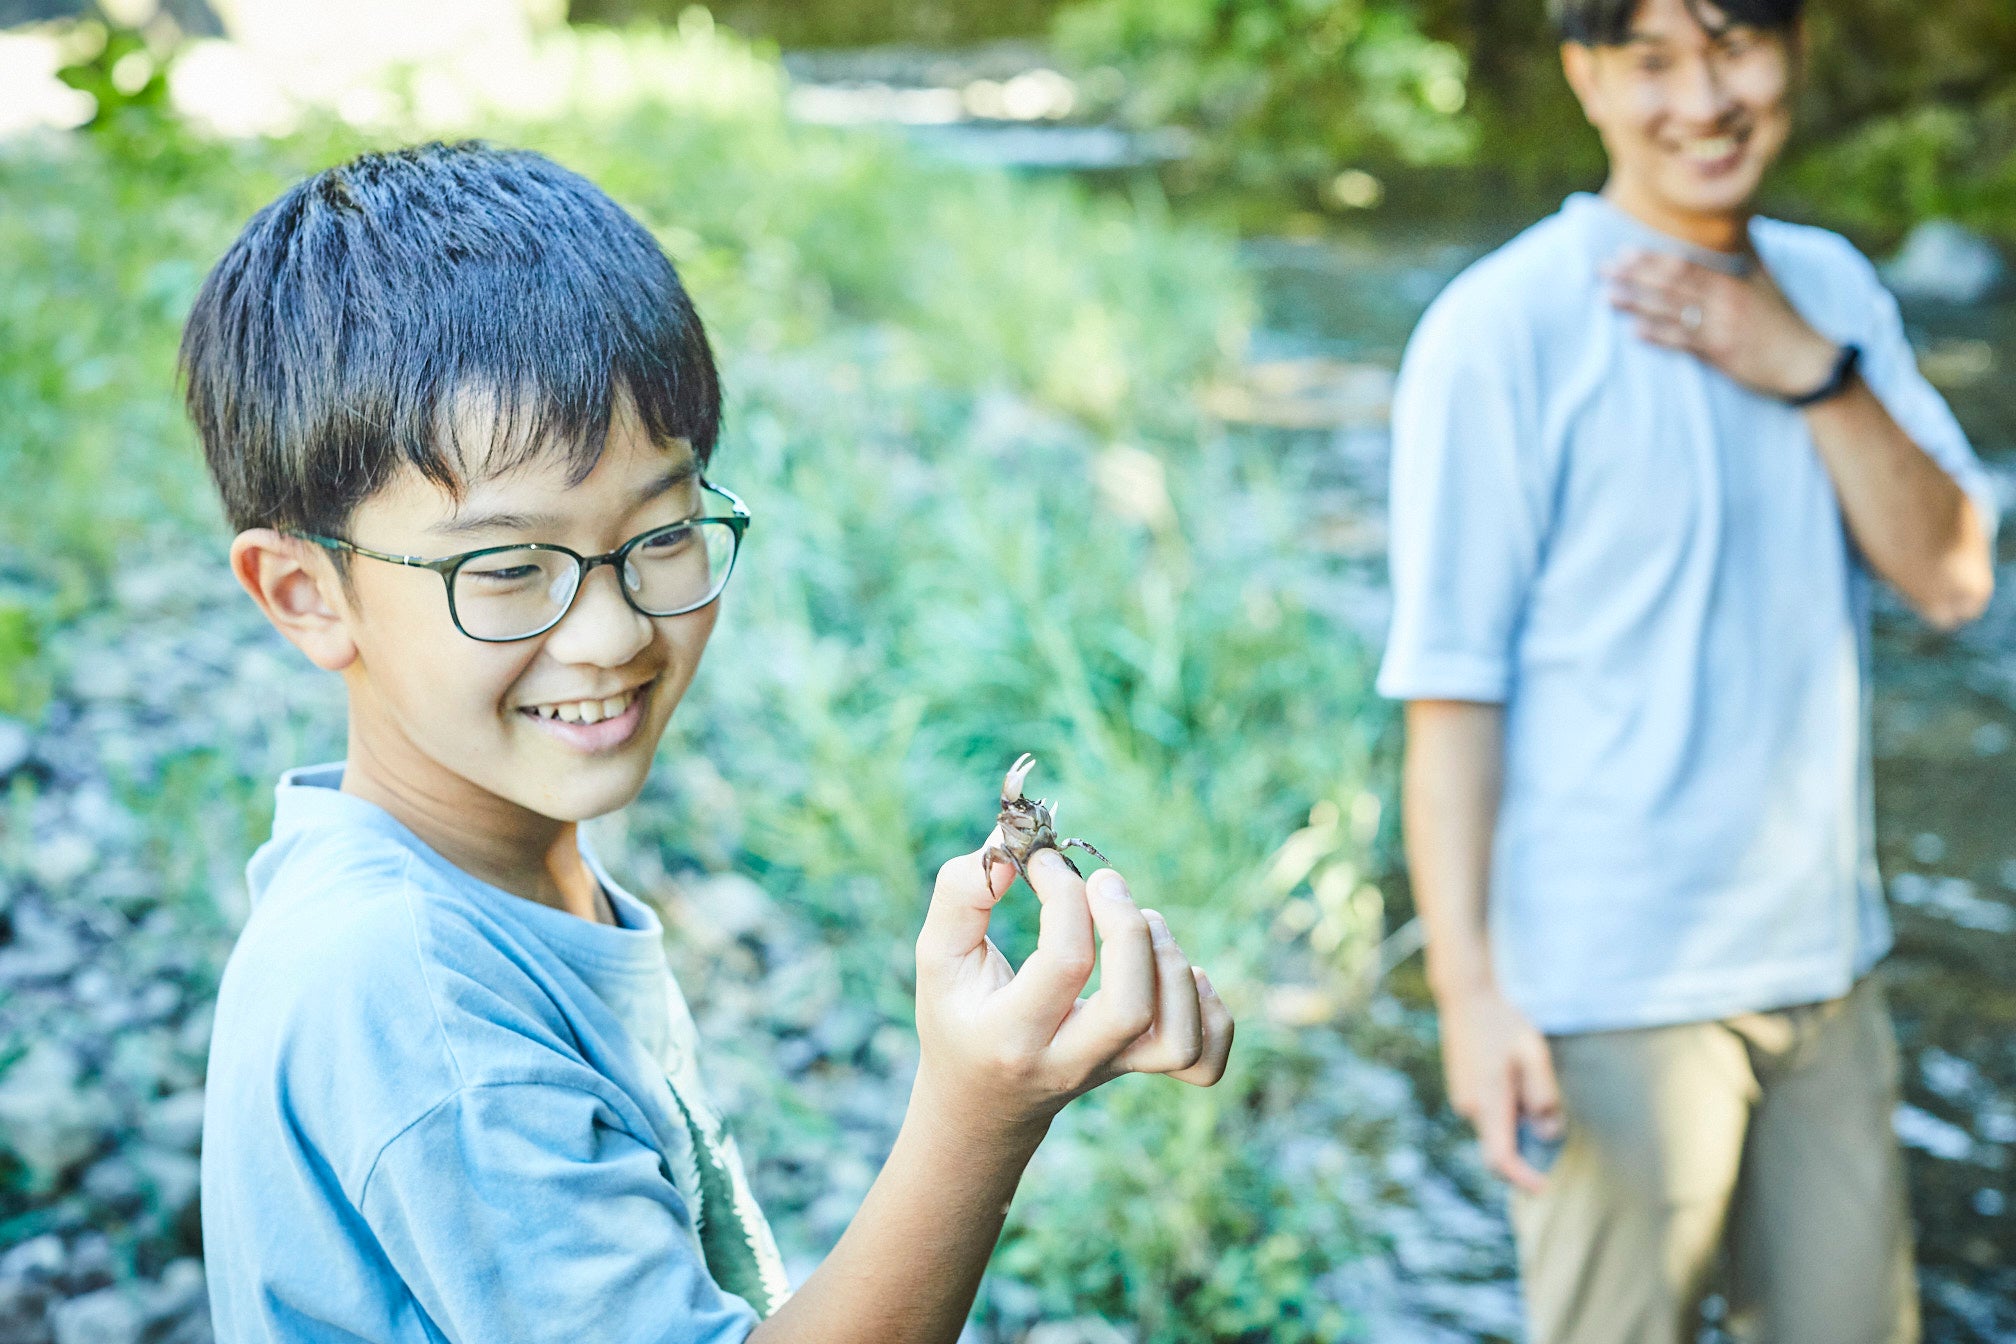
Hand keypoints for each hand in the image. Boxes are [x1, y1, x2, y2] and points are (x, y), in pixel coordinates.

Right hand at [909, 840, 1234, 1147]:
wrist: (982, 1104)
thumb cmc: (960, 1016)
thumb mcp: (937, 957)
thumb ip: (961, 894)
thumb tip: (1011, 846)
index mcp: (1010, 1036)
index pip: (1064, 963)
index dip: (1064, 893)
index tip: (1044, 861)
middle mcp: (1067, 1063)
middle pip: (1131, 1008)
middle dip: (1129, 929)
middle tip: (1106, 883)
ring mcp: (1112, 1070)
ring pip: (1177, 1039)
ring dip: (1173, 964)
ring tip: (1143, 922)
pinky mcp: (1141, 1069)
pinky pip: (1205, 1059)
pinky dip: (1210, 1010)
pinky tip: (1177, 972)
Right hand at [1435, 982, 1560, 1194]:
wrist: (1466, 998)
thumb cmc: (1502, 1024)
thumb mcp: (1533, 1055)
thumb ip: (1542, 1096)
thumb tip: (1547, 1132)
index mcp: (1487, 1103)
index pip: (1500, 1158)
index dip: (1521, 1179)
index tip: (1543, 1187)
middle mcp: (1469, 1107)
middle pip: (1501, 1144)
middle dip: (1527, 1138)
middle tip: (1543, 1097)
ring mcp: (1461, 1099)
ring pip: (1496, 1127)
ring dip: (1517, 1117)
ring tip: (1524, 1071)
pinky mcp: (1462, 1090)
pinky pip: (1488, 1113)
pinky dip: (1507, 1107)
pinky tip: (1511, 1071)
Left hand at [1603, 247, 1839, 401]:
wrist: (1806, 362)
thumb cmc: (1784, 321)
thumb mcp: (1767, 282)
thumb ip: (1748, 255)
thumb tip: (1743, 225)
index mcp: (1732, 282)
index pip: (1685, 265)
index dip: (1652, 259)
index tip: (1623, 252)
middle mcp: (1724, 301)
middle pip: (1671, 284)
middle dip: (1634, 276)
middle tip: (1601, 269)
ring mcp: (1720, 327)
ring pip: (1670, 311)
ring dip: (1636, 303)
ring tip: (1606, 297)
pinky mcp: (1720, 353)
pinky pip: (1683, 342)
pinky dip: (1658, 336)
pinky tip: (1634, 331)